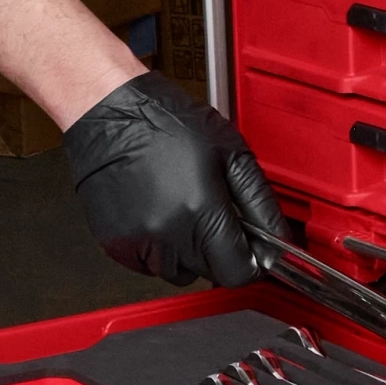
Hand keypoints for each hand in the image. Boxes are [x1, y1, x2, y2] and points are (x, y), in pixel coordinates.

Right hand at [63, 72, 281, 286]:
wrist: (107, 111)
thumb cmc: (163, 121)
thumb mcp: (230, 151)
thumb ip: (259, 202)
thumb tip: (278, 237)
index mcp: (200, 211)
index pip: (239, 272)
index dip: (253, 261)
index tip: (253, 248)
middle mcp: (168, 234)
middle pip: (210, 273)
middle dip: (220, 250)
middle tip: (212, 212)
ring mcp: (138, 243)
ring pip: (179, 272)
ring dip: (188, 251)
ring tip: (180, 207)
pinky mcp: (116, 245)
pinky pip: (149, 265)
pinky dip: (159, 248)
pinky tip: (156, 212)